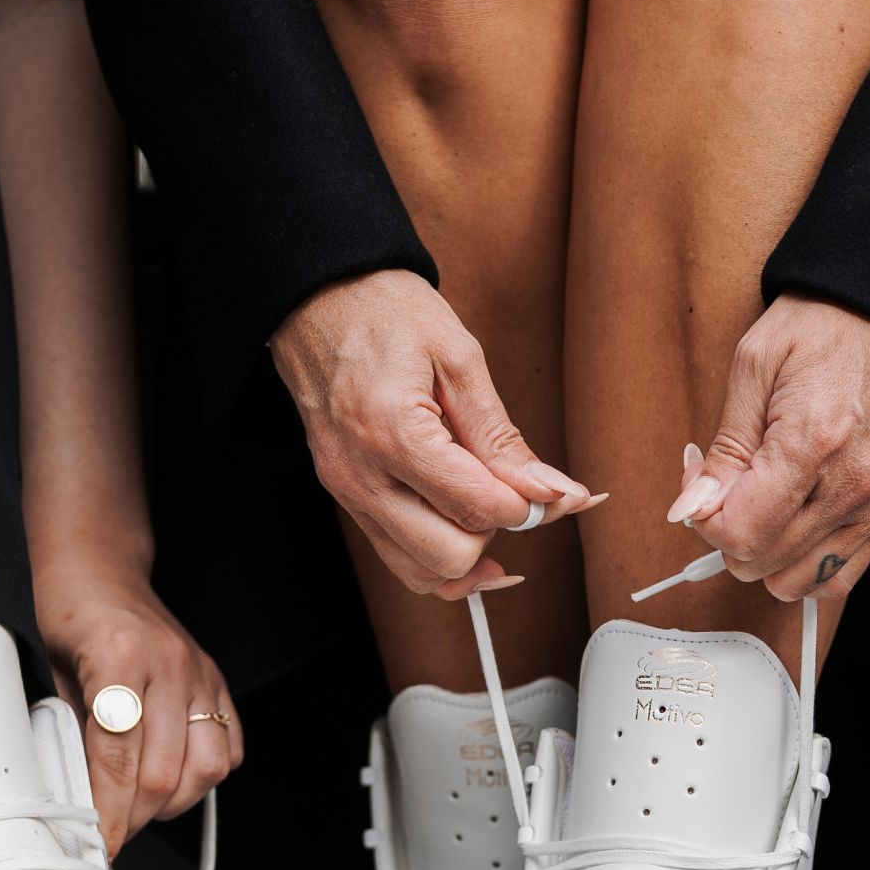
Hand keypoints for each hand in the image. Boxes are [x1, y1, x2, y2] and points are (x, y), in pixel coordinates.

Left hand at [37, 569, 239, 853]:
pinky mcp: (217, 682)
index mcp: (119, 659)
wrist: (103, 568)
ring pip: (206, 768)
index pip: (118, 759)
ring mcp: (200, 675)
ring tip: (142, 806)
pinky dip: (203, 777)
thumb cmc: (71, 615)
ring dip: (173, 802)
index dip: (108, 813)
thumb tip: (77, 800)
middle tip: (111, 831)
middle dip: (137, 817)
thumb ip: (72, 736)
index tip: (97, 843)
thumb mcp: (55, 675)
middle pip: (165, 773)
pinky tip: (174, 778)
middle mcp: (169, 667)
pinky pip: (229, 748)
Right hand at [270, 269, 594, 598]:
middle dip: (495, 531)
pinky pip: (397, 558)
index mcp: (392, 432)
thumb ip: (503, 437)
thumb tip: (551, 493)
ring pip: (422, 573)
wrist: (317, 296)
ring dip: (467, 553)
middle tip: (514, 493)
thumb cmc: (386, 311)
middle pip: (450, 556)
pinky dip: (437, 556)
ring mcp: (346, 492)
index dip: (528, 504)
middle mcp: (361, 474)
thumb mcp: (459, 357)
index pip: (478, 508)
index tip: (548, 486)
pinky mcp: (344, 497)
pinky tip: (465, 531)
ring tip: (488, 510)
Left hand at [679, 294, 869, 601]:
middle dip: (729, 534)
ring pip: (800, 581)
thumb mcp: (755, 363)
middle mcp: (852, 483)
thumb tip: (692, 508)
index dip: (704, 518)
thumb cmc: (831, 323)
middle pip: (764, 563)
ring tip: (762, 508)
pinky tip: (794, 529)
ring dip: (767, 556)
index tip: (702, 485)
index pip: (741, 534)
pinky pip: (842, 575)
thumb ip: (723, 448)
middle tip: (729, 487)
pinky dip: (808, 566)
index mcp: (813, 443)